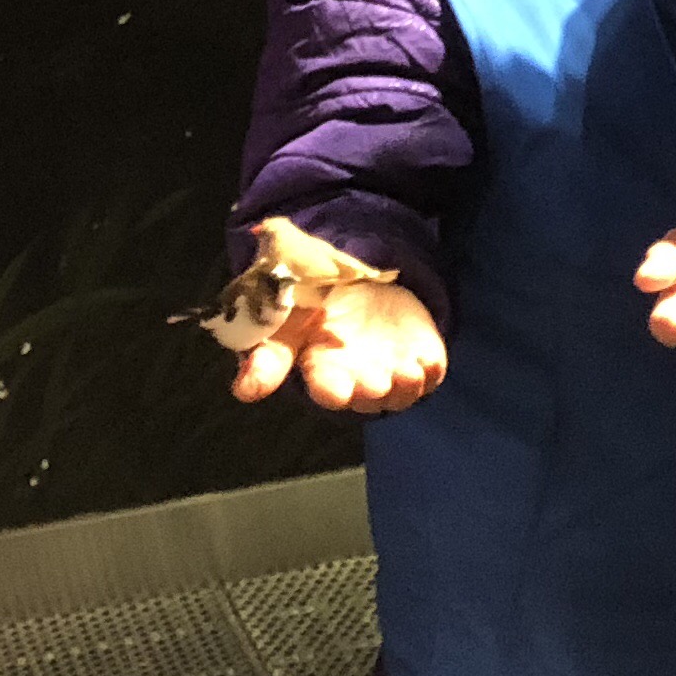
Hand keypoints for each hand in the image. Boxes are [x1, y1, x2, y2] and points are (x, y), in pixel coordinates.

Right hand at [230, 278, 445, 413]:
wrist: (354, 278)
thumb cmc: (312, 305)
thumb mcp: (284, 320)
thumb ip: (267, 356)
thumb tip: (243, 391)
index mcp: (323, 373)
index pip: (328, 390)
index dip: (332, 390)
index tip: (334, 387)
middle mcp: (360, 380)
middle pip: (368, 397)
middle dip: (371, 390)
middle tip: (374, 380)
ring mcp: (393, 370)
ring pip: (403, 393)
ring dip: (405, 385)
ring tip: (405, 371)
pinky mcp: (422, 357)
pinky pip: (432, 373)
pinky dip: (432, 370)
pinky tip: (426, 360)